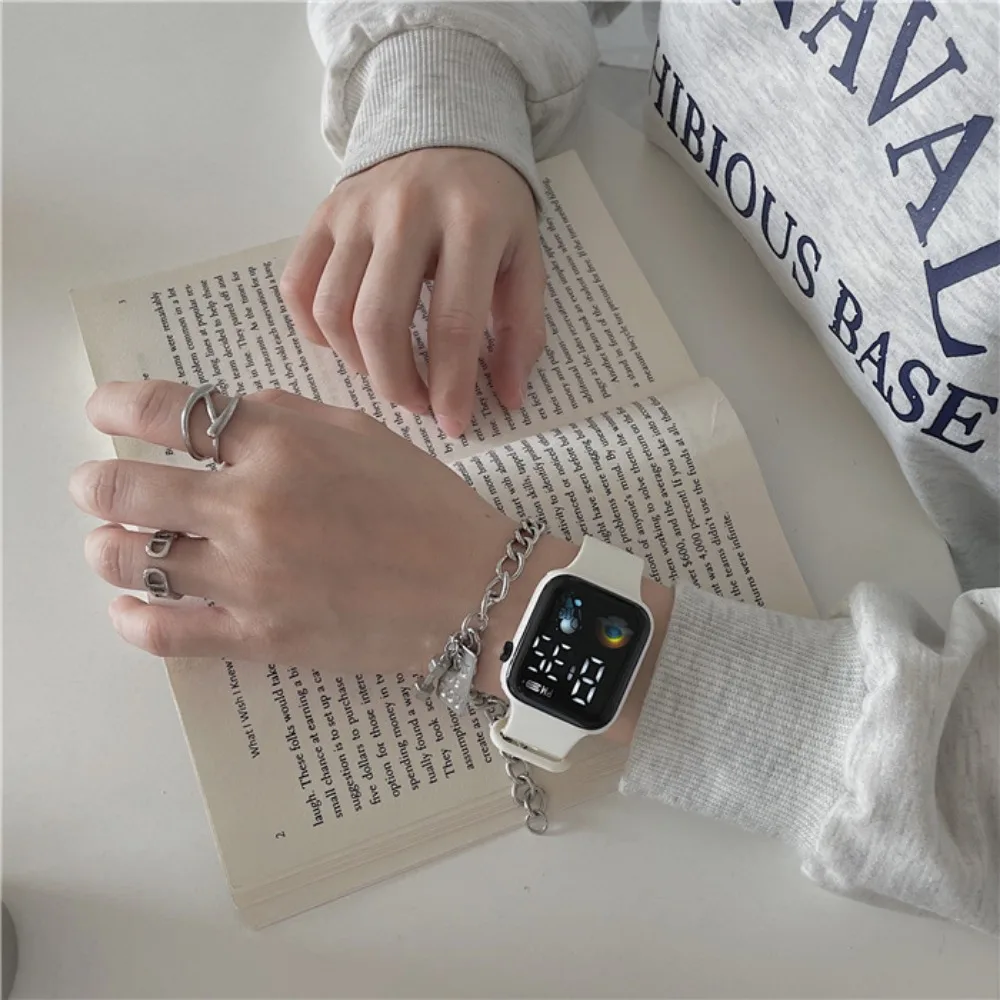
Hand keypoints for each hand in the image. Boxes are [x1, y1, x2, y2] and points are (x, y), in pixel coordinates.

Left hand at [68, 380, 569, 676]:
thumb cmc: (426, 505)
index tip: (105, 410)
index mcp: (282, 443)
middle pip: (127, 489)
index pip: (168, 410)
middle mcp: (253, 505)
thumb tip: (220, 417)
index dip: (118, 406)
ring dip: (107, 548)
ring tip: (112, 545)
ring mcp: (250, 577)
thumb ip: (285, 415)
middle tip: (95, 487)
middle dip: (97, 484)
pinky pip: (163, 632)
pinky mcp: (259, 637)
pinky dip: (132, 617)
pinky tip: (131, 606)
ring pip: (130, 561)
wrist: (474, 589)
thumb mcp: (363, 432)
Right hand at [280, 149, 544, 437]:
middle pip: (379, 322)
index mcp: (471, 221)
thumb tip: (507, 398)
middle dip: (396, 384)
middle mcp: (406, 210)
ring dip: (358, 364)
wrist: (445, 126)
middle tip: (418, 404)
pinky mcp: (323, 214)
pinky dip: (314, 330)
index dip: (450, 386)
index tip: (453, 424)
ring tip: (389, 374)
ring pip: (333, 310)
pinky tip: (346, 343)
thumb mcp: (526, 257)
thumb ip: (523, 328)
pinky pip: (298, 286)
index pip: (453, 322)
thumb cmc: (491, 205)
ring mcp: (356, 210)